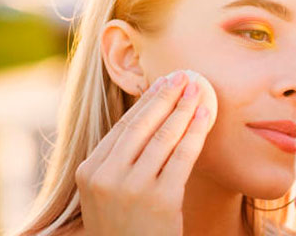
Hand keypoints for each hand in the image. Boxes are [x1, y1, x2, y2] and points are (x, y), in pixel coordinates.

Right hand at [75, 70, 212, 235]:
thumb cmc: (125, 226)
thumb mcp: (107, 192)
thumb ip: (118, 160)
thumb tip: (149, 116)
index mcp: (89, 171)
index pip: (123, 127)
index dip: (146, 101)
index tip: (163, 82)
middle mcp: (107, 177)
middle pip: (142, 125)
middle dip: (166, 96)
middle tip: (183, 75)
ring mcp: (132, 188)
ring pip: (163, 136)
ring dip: (184, 108)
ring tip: (197, 88)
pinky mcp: (161, 199)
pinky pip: (182, 156)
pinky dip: (195, 132)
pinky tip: (205, 114)